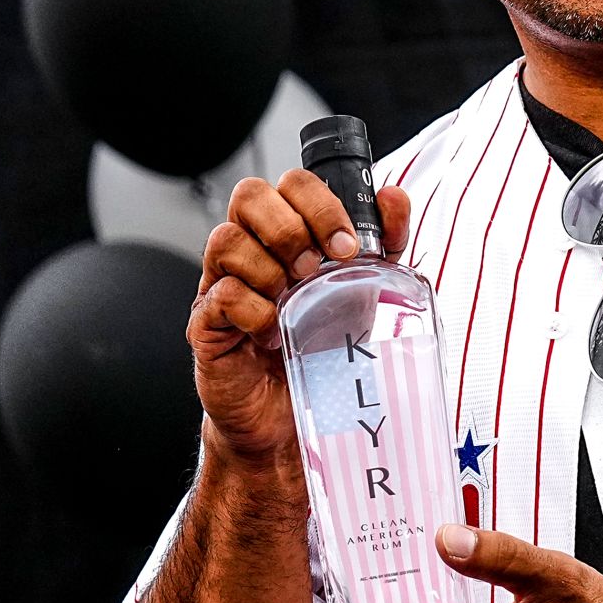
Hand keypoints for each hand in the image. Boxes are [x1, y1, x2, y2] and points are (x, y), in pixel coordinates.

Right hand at [189, 170, 411, 463]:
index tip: (348, 244)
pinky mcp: (207, 324)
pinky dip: (256, 310)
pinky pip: (222, 294)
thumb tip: (394, 197)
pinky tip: (274, 331)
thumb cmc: (320, 349)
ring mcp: (220, 284)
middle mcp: (249, 251)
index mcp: (285, 236)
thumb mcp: (363, 292)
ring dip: (271, 269)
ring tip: (293, 302)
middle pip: (249, 195)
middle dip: (292, 227)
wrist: (291, 418)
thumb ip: (382, 245)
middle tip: (317, 269)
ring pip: (227, 240)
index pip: (289, 183)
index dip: (320, 203)